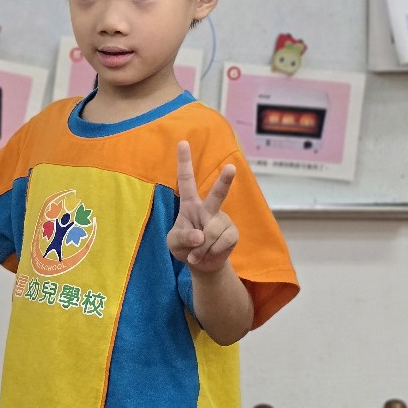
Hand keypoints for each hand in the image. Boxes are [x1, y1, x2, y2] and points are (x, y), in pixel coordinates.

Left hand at [167, 141, 238, 274]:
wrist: (202, 265)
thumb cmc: (185, 247)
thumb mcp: (174, 242)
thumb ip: (183, 237)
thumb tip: (200, 235)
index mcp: (190, 204)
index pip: (186, 180)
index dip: (184, 161)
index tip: (182, 142)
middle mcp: (208, 208)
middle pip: (217, 194)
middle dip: (225, 181)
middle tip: (231, 167)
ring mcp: (222, 220)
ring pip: (212, 232)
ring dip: (201, 248)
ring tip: (198, 252)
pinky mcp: (232, 233)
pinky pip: (221, 242)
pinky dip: (210, 252)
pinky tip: (209, 253)